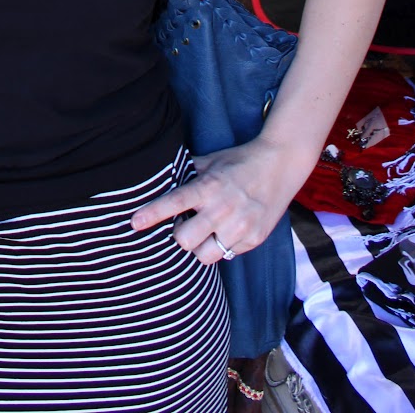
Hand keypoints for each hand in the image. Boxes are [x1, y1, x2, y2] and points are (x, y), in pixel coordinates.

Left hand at [130, 139, 293, 264]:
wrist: (280, 165)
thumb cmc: (240, 161)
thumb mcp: (211, 161)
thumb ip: (187, 172)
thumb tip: (158, 176)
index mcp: (209, 186)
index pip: (175, 203)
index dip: (153, 214)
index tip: (134, 223)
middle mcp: (224, 209)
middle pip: (185, 240)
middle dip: (180, 234)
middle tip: (185, 223)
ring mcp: (240, 227)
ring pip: (204, 255)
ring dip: (199, 245)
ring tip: (205, 229)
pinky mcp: (253, 240)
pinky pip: (226, 254)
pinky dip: (221, 245)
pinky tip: (227, 229)